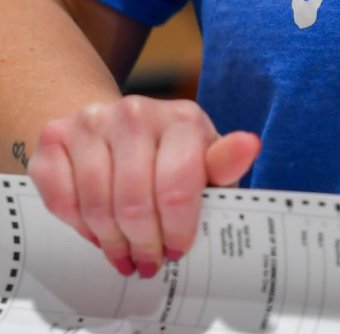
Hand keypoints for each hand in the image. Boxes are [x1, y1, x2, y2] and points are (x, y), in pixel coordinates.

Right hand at [27, 96, 260, 277]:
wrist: (118, 127)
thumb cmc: (172, 156)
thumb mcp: (207, 163)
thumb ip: (226, 164)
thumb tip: (249, 145)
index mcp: (183, 119)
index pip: (178, 186)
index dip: (177, 229)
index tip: (177, 250)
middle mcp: (136, 112)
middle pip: (135, 202)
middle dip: (144, 243)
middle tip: (149, 261)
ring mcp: (92, 121)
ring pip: (97, 204)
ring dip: (113, 241)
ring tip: (126, 253)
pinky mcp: (55, 135)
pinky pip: (62, 199)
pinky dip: (80, 226)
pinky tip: (98, 232)